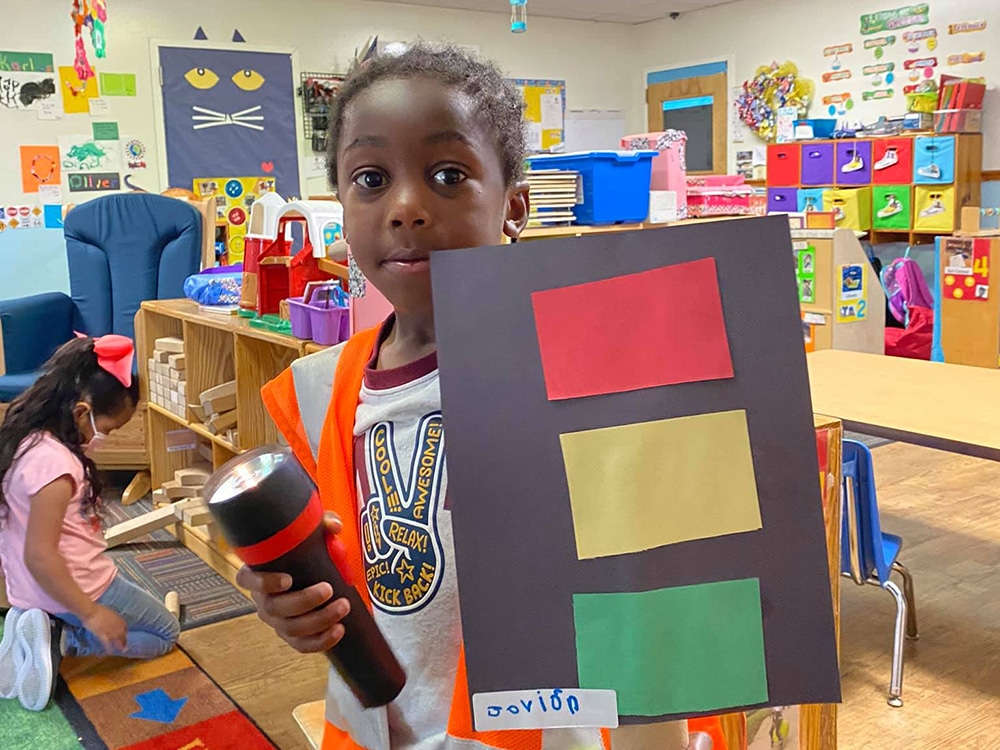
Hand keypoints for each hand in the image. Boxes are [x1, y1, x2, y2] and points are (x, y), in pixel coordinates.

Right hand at [82, 605, 127, 651]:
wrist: (90, 610)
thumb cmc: (97, 610)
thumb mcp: (108, 612)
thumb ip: (111, 618)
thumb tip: (111, 621)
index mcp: (118, 618)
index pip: (124, 626)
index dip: (124, 632)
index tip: (125, 636)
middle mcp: (116, 625)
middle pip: (122, 634)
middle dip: (124, 640)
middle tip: (126, 647)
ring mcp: (110, 630)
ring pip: (117, 639)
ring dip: (120, 645)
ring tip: (122, 650)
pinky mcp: (102, 634)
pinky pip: (107, 642)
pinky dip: (109, 648)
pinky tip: (110, 652)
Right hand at [235, 512, 351, 653]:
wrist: (313, 573)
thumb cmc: (303, 550)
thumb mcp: (310, 532)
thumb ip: (320, 522)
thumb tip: (334, 526)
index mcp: (257, 573)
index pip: (246, 579)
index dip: (262, 582)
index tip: (287, 579)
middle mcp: (263, 600)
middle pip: (274, 608)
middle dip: (303, 601)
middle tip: (328, 589)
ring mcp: (276, 621)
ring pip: (290, 629)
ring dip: (318, 621)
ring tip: (343, 606)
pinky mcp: (292, 635)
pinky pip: (302, 645)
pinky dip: (321, 642)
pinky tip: (339, 630)